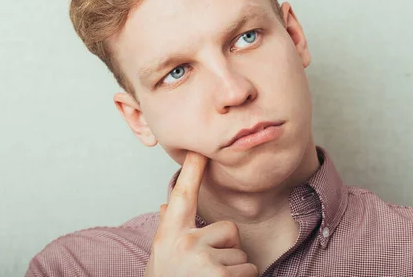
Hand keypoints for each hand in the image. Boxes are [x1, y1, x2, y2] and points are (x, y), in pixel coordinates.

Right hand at [145, 151, 257, 276]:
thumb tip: (165, 207)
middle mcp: (185, 243)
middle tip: (209, 269)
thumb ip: (168, 228)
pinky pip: (250, 270)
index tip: (198, 149)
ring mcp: (203, 259)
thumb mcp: (162, 254)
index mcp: (169, 234)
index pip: (182, 195)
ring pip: (240, 254)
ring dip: (233, 270)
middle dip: (228, 248)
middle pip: (230, 229)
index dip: (192, 169)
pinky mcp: (221, 276)